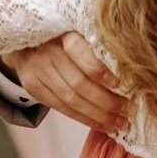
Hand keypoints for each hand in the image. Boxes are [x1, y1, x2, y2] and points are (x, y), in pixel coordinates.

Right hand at [9, 31, 127, 132]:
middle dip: (106, 101)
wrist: (26, 42)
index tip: (120, 84)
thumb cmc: (64, 39)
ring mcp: (38, 70)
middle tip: (128, 111)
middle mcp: (49, 52)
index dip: (100, 71)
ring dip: (98, 115)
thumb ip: (97, 48)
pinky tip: (102, 125)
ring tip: (119, 123)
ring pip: (71, 99)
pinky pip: (61, 108)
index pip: (81, 53)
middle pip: (79, 83)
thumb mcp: (79, 32)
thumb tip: (129, 73)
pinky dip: (84, 119)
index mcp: (64, 34)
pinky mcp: (34, 86)